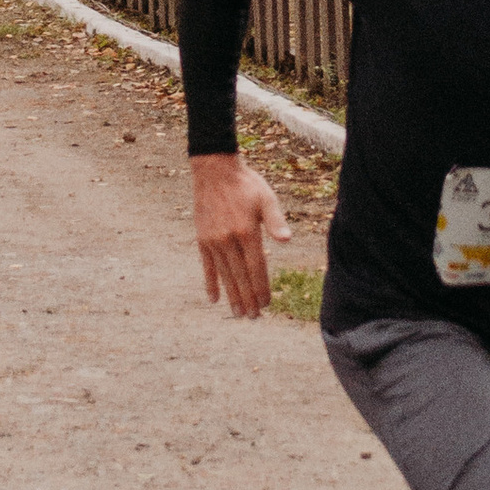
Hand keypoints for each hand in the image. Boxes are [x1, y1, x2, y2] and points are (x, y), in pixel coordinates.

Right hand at [191, 153, 291, 315]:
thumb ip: (275, 221)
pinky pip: (207, 266)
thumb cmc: (246, 185)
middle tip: (253, 317)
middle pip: (240, 276)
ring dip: (232, 296)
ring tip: (238, 313)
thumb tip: (286, 240)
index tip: (266, 304)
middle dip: (248, 299)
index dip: (261, 287)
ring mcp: (213, 241)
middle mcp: (228, 240)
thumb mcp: (266, 198)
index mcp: (246, 232)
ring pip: (224, 275)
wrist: (214, 171)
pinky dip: (210, 283)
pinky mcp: (202, 239)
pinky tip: (214, 299)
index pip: (256, 267)